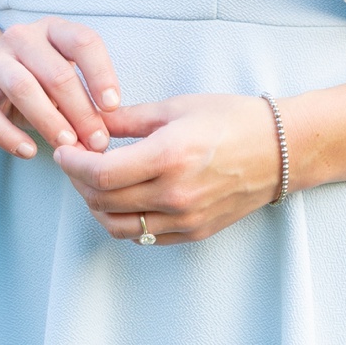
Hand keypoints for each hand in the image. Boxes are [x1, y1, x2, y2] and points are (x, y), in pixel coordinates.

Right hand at [0, 16, 122, 160]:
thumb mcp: (59, 80)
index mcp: (52, 30)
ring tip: (67, 146)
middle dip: (81, 111)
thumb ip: (82, 100)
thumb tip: (103, 136)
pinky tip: (28, 152)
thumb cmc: (31, 82)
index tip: (112, 107)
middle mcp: (21, 37)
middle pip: (56, 72)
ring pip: (23, 88)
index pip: (83, 41)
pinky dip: (9, 136)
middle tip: (96, 142)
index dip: (101, 74)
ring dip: (49, 122)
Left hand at [53, 94, 283, 242]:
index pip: (100, 175)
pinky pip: (143, 237)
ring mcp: (185, 218)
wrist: (282, 150)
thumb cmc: (233, 120)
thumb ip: (128, 118)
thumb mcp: (178, 107)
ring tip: (94, 183)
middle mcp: (176, 193)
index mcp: (170, 156)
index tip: (63, 151)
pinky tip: (122, 199)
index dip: (72, 164)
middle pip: (102, 202)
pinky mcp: (194, 232)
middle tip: (74, 162)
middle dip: (77, 182)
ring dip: (96, 206)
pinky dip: (123, 221)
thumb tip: (89, 122)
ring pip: (117, 227)